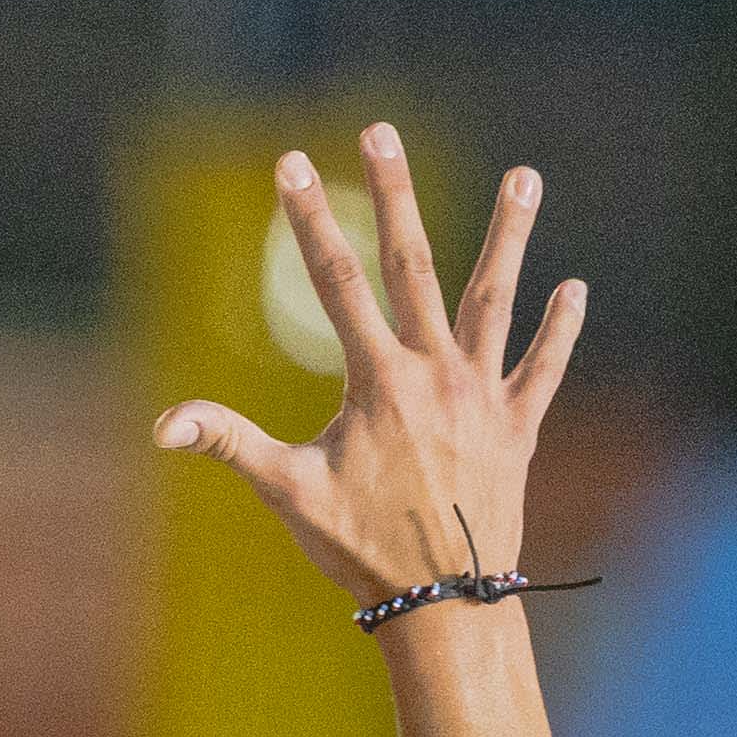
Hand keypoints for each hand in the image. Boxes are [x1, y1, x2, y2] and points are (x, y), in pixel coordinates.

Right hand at [155, 126, 585, 611]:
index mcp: (378, 379)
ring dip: (511, 236)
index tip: (292, 163)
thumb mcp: (288, 492)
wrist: (445, 604)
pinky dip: (560, 331)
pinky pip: (542, 370)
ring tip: (527, 177)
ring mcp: (482, 396)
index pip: (335, 280)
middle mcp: (435, 372)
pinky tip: (575, 288)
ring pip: (496, 299)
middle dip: (392, 193)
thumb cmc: (360, 551)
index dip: (308, 219)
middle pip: (412, 263)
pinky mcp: (517, 429)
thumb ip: (229, 443)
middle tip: (380, 132)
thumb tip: (161, 424)